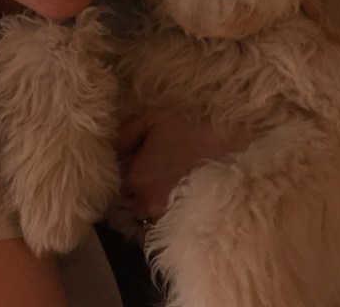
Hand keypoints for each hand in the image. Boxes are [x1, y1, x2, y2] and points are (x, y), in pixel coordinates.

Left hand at [117, 111, 252, 222]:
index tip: (132, 165)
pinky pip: (163, 222)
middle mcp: (145, 201)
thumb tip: (113, 150)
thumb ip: (126, 134)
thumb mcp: (151, 118)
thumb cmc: (187, 127)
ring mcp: (165, 214)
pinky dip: (164, 212)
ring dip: (148, 204)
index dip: (124, 174)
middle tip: (147, 177)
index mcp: (135, 177)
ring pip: (146, 215)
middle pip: (129, 203)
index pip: (117, 184)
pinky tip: (172, 197)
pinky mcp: (183, 220)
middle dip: (134, 192)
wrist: (226, 143)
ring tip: (160, 188)